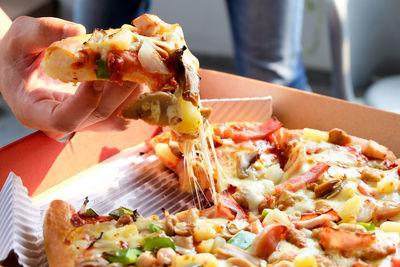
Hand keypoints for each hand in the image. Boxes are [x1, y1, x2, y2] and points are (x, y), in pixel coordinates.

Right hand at [0, 16, 142, 139]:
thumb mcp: (19, 37)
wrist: (26, 63)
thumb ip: (43, 32)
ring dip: (132, 90)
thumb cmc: (17, 54)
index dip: (86, 101)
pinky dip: (132, 92)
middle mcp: (62, 121)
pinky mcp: (97, 111)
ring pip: (117, 115)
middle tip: (130, 60)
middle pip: (99, 116)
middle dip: (119, 88)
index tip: (98, 75)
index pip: (64, 120)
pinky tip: (136, 69)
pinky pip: (121, 109)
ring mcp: (82, 119)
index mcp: (35, 111)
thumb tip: (78, 31)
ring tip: (137, 62)